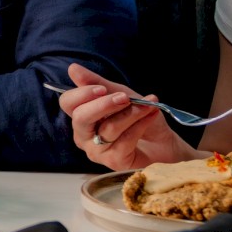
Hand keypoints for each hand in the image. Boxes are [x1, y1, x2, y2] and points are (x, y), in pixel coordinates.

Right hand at [58, 62, 196, 170]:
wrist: (164, 142)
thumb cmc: (139, 118)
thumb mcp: (121, 95)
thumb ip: (98, 83)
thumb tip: (73, 69)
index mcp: (82, 116)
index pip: (68, 103)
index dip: (82, 94)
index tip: (101, 89)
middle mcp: (84, 135)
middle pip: (81, 118)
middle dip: (104, 105)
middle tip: (124, 97)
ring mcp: (97, 151)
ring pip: (108, 128)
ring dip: (131, 113)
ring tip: (148, 104)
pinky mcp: (114, 162)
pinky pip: (125, 140)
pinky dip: (141, 124)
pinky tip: (151, 116)